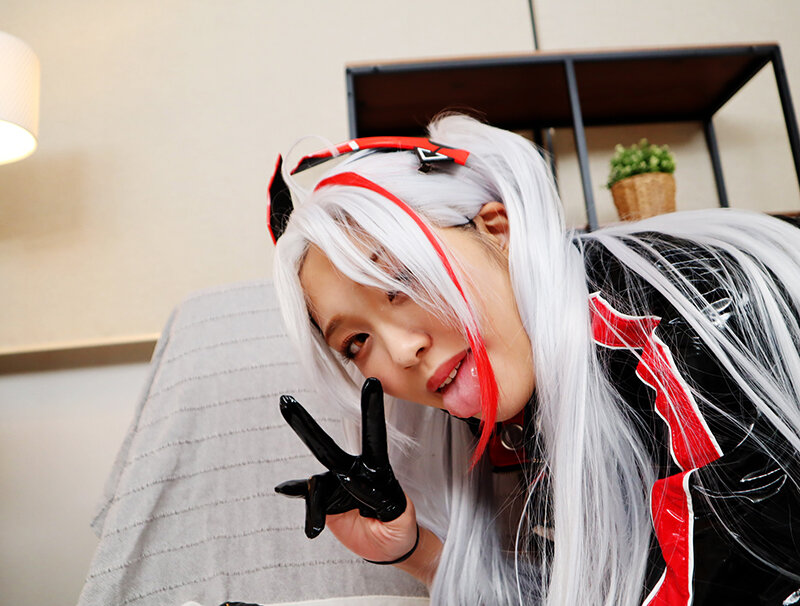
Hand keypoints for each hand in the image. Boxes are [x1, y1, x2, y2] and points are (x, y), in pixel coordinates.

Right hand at [275, 377, 406, 538]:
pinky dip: (306, 509)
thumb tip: (350, 481)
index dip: (371, 409)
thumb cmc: (400, 526)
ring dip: (316, 507)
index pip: (375, 435)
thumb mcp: (401, 517)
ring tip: (316, 529)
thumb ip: (383, 501)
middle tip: (286, 402)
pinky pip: (309, 500)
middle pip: (326, 447)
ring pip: (316, 486)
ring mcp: (336, 484)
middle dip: (304, 425)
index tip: (372, 382)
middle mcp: (353, 470)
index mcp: (378, 469)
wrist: (387, 545)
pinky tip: (288, 497)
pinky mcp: (325, 501)